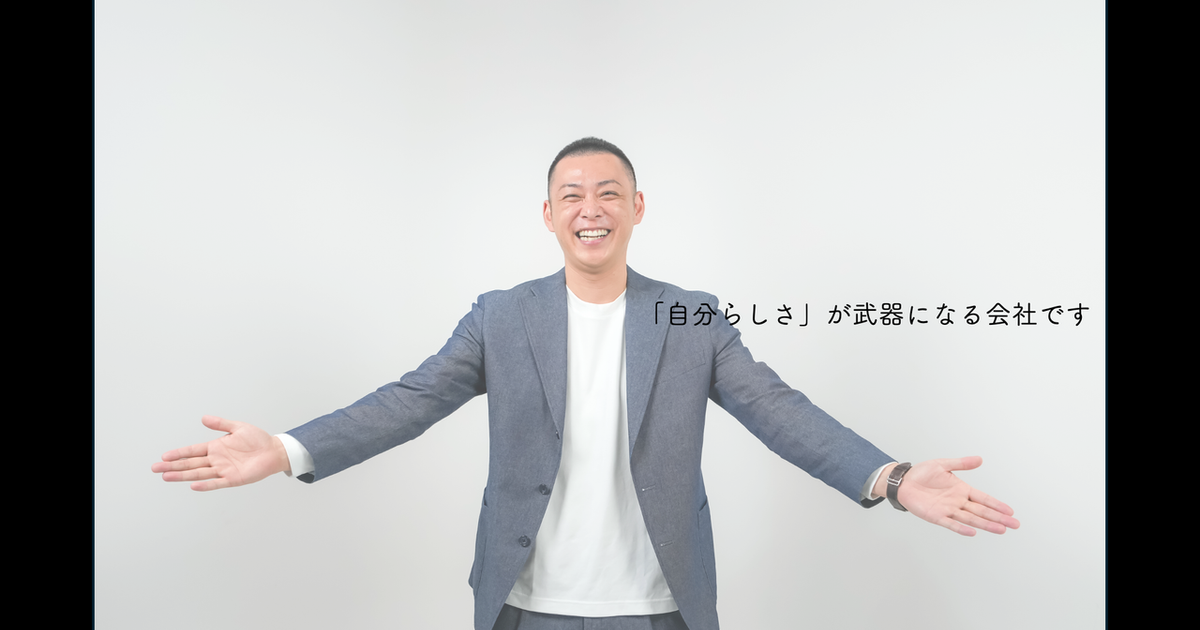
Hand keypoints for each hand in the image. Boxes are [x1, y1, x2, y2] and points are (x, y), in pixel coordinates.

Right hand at [151, 415, 289, 490]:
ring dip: (183, 476)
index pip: (192, 451)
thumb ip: (221, 424)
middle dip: (173, 466)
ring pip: (198, 474)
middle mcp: (216, 460)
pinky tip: (193, 485)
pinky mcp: (233, 479)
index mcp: (216, 447)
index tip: (164, 456)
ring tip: (167, 477)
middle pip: (190, 464)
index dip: (179, 454)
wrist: (274, 451)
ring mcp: (223, 470)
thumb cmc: (258, 440)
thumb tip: (204, 418)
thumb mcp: (238, 427)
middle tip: (156, 469)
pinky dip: (205, 484)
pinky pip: (216, 483)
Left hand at [893, 456, 1019, 536]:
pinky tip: (973, 531)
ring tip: (1001, 529)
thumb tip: (979, 459)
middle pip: (982, 511)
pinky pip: (951, 523)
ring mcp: (948, 510)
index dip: (997, 505)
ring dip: (986, 524)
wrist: (903, 481)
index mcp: (962, 490)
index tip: (1010, 511)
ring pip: (971, 519)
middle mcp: (958, 502)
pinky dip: (961, 528)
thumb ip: (961, 463)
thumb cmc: (921, 473)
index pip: (983, 498)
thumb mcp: (943, 464)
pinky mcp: (936, 516)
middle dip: (998, 518)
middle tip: (1014, 525)